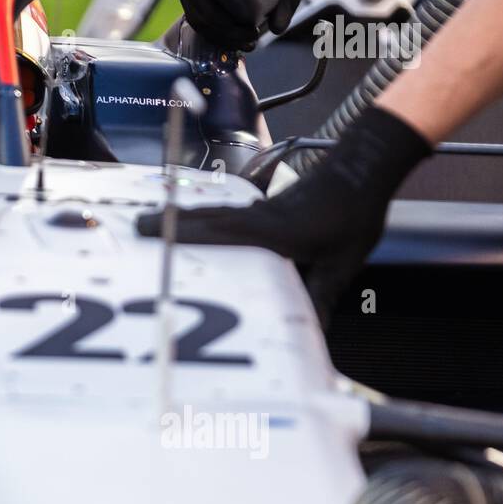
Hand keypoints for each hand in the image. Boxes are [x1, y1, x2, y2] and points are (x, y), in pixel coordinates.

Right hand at [135, 107, 431, 327]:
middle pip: (204, 220)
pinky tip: (199, 224)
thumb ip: (321, 296)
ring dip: (183, 218)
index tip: (151, 234)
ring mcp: (259, 209)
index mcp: (270, 232)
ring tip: (156, 222)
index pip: (216, 234)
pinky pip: (226, 213)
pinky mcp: (266, 207)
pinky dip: (203, 218)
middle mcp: (257, 217)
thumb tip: (311, 333)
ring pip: (212, 213)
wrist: (364, 170)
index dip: (182, 235)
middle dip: (170, 224)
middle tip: (138, 226)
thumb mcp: (341, 262)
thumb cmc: (353, 214)